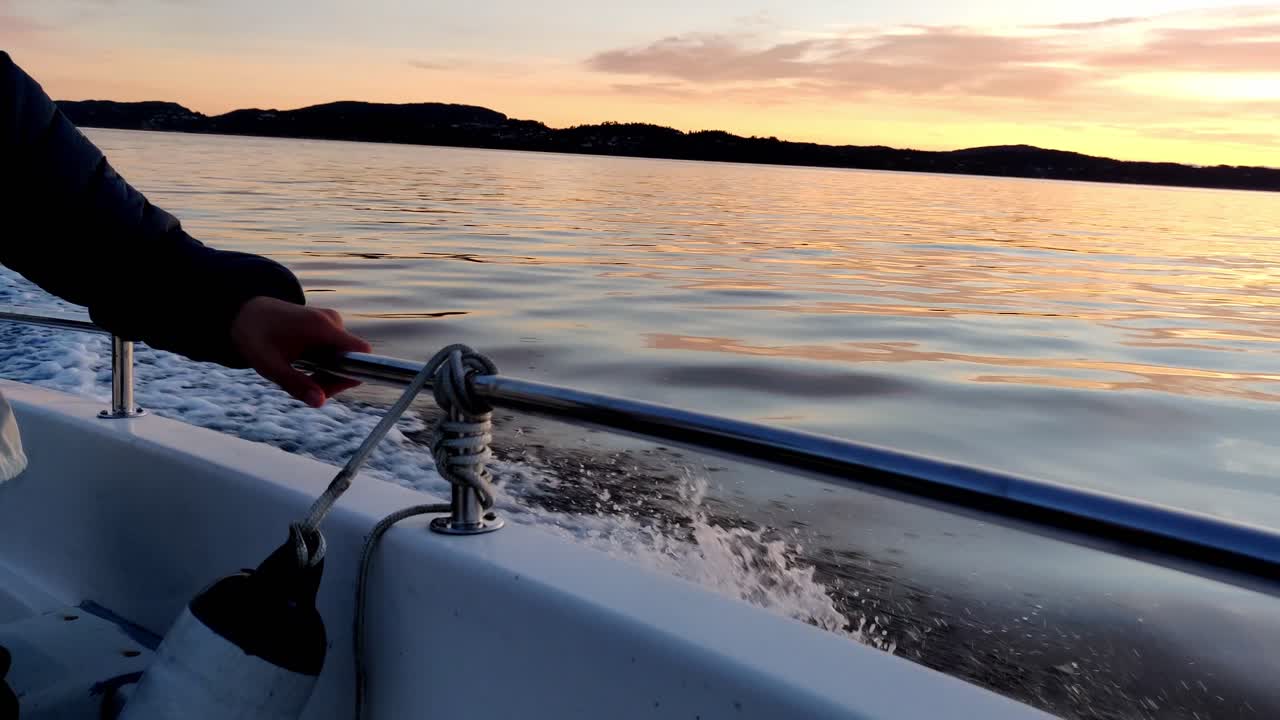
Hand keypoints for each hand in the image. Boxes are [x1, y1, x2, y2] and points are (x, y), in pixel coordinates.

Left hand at [231, 297, 370, 406]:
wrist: (244, 312)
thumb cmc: (254, 336)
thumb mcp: (270, 366)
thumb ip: (296, 384)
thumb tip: (320, 402)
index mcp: (323, 327)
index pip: (361, 352)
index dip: (354, 374)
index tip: (327, 387)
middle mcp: (332, 322)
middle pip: (350, 360)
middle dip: (331, 379)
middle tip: (302, 387)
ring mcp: (330, 322)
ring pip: (342, 358)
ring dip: (325, 373)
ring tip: (296, 374)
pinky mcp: (326, 326)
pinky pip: (335, 351)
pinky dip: (322, 364)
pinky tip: (300, 364)